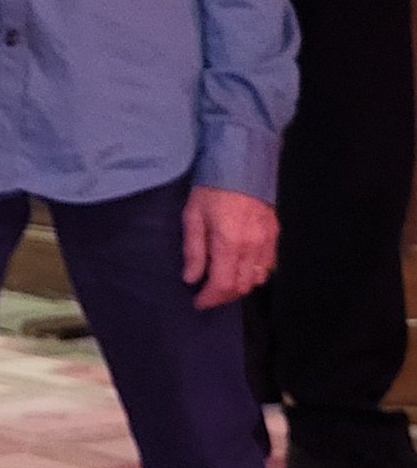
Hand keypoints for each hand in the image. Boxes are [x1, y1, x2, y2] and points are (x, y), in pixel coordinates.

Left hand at [182, 185, 276, 309]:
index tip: (198, 303)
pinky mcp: (275, 236)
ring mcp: (268, 243)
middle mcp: (253, 248)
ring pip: (257, 279)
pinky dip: (254, 274)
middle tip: (207, 294)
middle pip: (242, 286)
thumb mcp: (193, 216)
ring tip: (222, 282)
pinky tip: (240, 268)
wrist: (242, 165)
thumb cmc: (211, 189)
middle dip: (224, 295)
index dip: (210, 298)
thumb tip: (191, 278)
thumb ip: (194, 250)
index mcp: (229, 243)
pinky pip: (268, 266)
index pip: (223, 284)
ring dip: (239, 286)